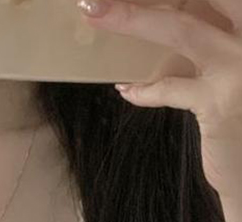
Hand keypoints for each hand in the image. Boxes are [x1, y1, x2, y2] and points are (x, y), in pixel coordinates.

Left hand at [77, 0, 241, 202]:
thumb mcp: (232, 60)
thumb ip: (214, 33)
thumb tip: (163, 16)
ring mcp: (241, 66)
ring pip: (181, 32)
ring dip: (134, 20)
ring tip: (98, 14)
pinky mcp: (222, 104)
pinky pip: (171, 88)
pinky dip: (144, 89)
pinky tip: (127, 89)